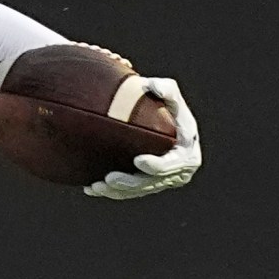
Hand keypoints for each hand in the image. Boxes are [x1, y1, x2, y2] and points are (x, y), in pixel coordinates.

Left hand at [85, 76, 199, 199]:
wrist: (162, 121)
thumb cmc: (167, 105)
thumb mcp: (171, 94)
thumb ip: (166, 88)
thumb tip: (151, 85)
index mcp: (186, 154)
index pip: (171, 165)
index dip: (156, 165)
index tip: (138, 160)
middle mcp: (177, 172)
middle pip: (151, 182)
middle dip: (130, 183)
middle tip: (109, 178)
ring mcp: (162, 181)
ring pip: (137, 191)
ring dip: (116, 191)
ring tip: (96, 186)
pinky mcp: (148, 184)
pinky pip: (130, 192)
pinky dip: (112, 192)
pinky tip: (91, 188)